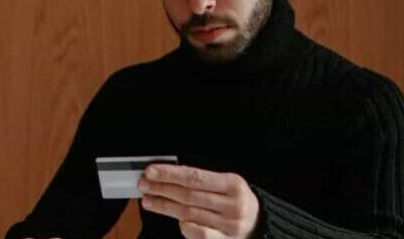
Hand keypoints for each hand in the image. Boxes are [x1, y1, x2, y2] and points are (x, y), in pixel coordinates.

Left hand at [137, 164, 259, 238]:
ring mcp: (229, 225)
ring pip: (189, 214)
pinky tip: (174, 220)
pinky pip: (199, 234)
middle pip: (189, 195)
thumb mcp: (227, 185)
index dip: (170, 174)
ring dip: (165, 206)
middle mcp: (232, 205)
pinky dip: (185, 227)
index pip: (195, 177)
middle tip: (144, 184)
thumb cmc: (236, 201)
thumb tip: (168, 176)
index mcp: (233, 184)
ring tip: (149, 200)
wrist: (259, 225)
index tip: (151, 171)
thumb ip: (202, 181)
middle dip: (162, 189)